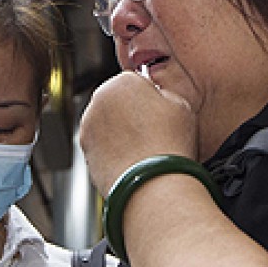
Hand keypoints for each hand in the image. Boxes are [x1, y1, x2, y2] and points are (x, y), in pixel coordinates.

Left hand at [79, 71, 198, 195]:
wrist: (153, 184)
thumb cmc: (169, 145)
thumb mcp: (181, 106)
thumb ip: (164, 94)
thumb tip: (157, 98)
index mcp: (121, 82)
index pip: (135, 82)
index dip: (150, 98)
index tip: (158, 111)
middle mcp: (98, 101)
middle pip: (117, 102)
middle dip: (130, 114)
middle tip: (151, 132)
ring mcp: (88, 127)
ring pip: (107, 125)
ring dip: (120, 133)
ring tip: (143, 149)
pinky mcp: (85, 152)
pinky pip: (102, 147)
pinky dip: (113, 152)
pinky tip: (133, 161)